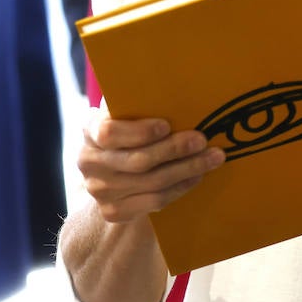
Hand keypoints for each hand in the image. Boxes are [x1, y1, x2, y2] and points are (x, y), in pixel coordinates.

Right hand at [77, 111, 224, 224]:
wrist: (112, 172)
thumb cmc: (128, 131)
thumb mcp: (126, 113)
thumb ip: (140, 105)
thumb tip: (181, 89)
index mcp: (90, 129)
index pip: (109, 133)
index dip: (139, 131)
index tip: (167, 125)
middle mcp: (88, 161)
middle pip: (138, 161)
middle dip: (175, 150)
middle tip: (203, 140)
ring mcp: (99, 190)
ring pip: (152, 183)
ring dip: (188, 169)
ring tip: (213, 158)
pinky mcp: (113, 211)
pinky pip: (155, 201)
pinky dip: (180, 188)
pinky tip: (196, 176)